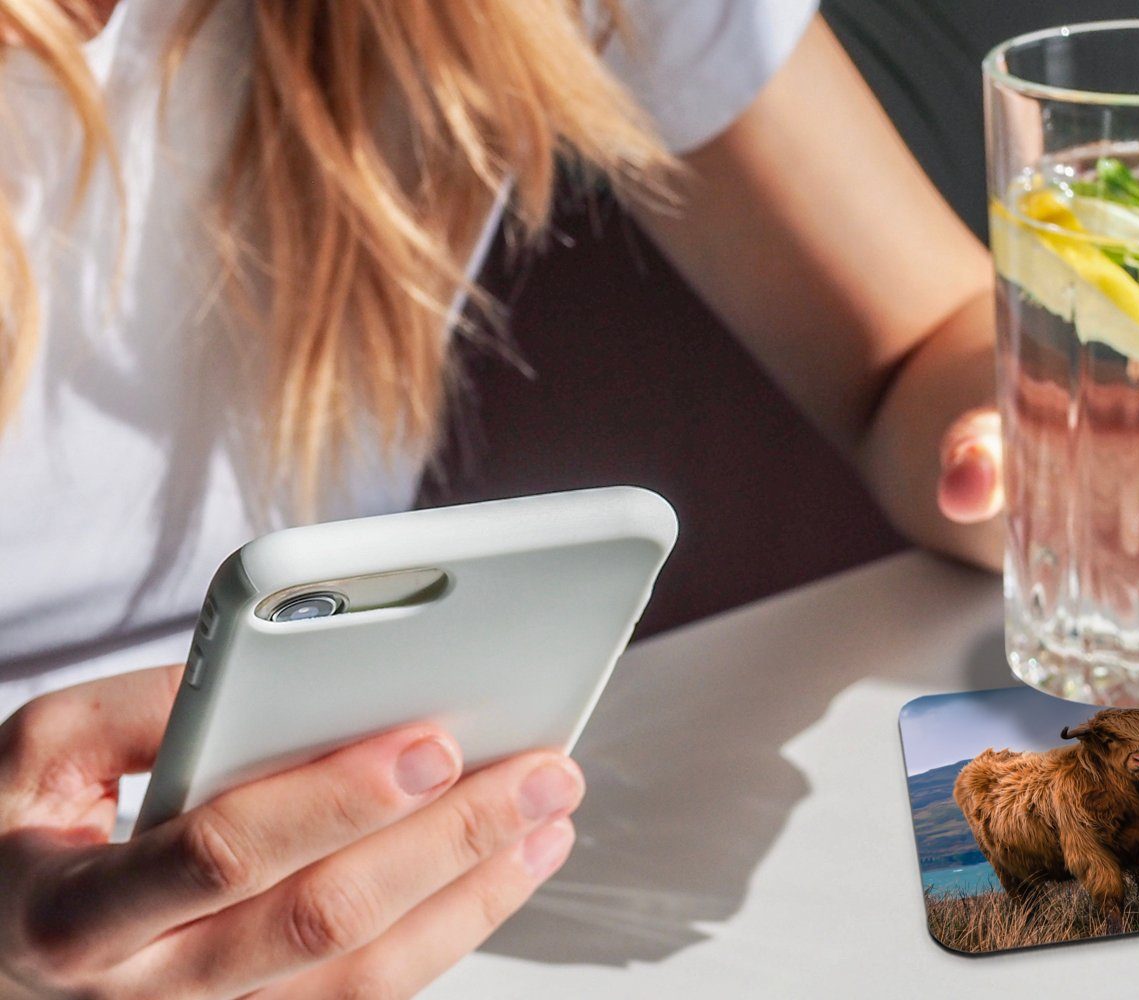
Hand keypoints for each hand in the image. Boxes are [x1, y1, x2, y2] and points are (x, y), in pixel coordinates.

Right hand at [0, 665, 582, 998]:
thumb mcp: (37, 756)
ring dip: (476, 893)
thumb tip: (278, 673)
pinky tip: (507, 869)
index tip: (432, 741)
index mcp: (80, 913)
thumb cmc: (17, 841)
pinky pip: (369, 995)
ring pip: (366, 976)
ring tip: (551, 816)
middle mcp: (150, 992)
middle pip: (325, 921)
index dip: (336, 800)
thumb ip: (142, 710)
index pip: (226, 855)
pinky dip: (453, 930)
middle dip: (448, 842)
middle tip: (541, 773)